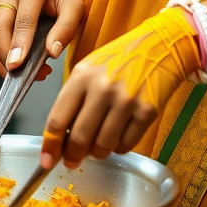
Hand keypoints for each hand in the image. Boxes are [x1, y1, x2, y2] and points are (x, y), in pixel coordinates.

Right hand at [0, 0, 85, 80]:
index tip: (17, 66)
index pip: (23, 19)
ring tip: (29, 71)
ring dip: (2, 61)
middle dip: (6, 58)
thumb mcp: (75, 5)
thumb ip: (66, 28)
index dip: (19, 44)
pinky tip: (19, 59)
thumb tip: (53, 52)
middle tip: (27, 77)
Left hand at [39, 7, 200, 168]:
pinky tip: (119, 135)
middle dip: (73, 155)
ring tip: (99, 144)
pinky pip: (127, 145)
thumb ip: (74, 98)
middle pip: (79, 137)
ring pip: (103, 146)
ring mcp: (126, 100)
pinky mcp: (147, 111)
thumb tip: (61, 136)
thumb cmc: (121, 58)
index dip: (50, 145)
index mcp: (82, 76)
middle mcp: (102, 88)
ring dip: (98, 152)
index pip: (58, 119)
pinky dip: (120, 147)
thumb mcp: (90, 68)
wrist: (160, 45)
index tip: (46, 161)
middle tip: (72, 160)